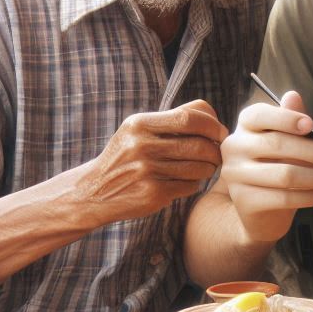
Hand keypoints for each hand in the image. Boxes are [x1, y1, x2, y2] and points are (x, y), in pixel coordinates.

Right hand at [79, 99, 226, 223]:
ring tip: (204, 168)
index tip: (219, 133)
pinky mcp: (152, 194)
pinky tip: (184, 182)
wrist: (92, 192)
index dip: (212, 125)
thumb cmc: (127, 156)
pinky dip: (194, 184)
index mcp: (139, 124)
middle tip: (217, 155)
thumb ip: (172, 119)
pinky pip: (190, 186)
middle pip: (199, 145)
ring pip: (199, 168)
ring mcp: (146, 171)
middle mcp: (141, 145)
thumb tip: (213, 117)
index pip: (190, 117)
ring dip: (209, 169)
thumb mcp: (138, 130)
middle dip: (215, 151)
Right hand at [219, 90, 312, 241]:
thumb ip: (290, 119)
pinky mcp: (244, 201)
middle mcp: (235, 147)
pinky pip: (283, 197)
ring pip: (284, 174)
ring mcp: (235, 175)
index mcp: (245, 126)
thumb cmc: (277, 167)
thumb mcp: (286, 141)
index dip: (287, 118)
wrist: (262, 209)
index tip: (310, 125)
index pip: (260, 114)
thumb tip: (293, 96)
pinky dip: (308, 197)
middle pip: (277, 144)